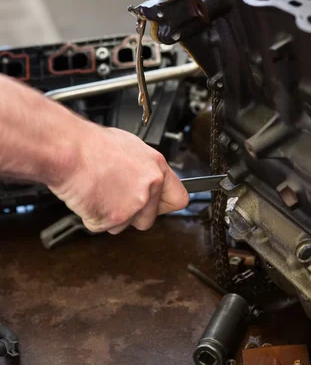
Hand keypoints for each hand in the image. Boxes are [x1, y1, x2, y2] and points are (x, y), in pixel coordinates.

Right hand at [49, 124, 188, 233]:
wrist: (70, 152)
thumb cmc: (92, 145)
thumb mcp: (129, 147)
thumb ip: (143, 169)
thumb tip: (145, 178)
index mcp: (156, 168)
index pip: (178, 198)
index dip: (165, 204)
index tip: (159, 205)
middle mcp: (149, 188)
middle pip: (149, 218)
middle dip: (133, 214)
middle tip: (116, 196)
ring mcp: (133, 206)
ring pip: (125, 225)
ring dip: (111, 215)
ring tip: (99, 191)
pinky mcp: (113, 219)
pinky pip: (103, 226)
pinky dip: (93, 217)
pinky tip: (90, 196)